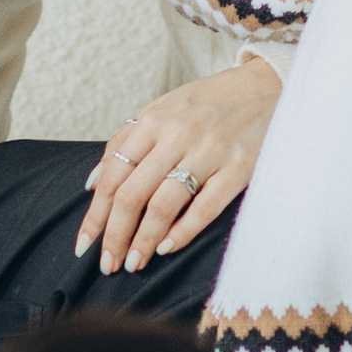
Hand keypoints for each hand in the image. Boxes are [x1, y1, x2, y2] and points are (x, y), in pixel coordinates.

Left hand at [77, 61, 280, 272]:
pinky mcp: (239, 168)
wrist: (267, 86)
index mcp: (153, 121)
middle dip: (115, 235)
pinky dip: (183, 231)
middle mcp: (176, 135)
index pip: (113, 175)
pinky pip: (205, 207)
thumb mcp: (162, 109)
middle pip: (132, 194)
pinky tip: (167, 248)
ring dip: (144, 240)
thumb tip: (93, 184)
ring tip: (135, 263)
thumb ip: (126, 142)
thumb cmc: (209, 103)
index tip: (84, 244)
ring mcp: (209, 152)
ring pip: (164, 205)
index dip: (95, 215)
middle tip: (108, 264)